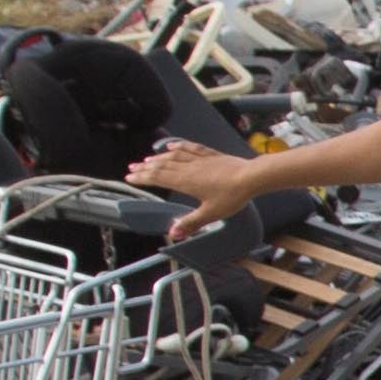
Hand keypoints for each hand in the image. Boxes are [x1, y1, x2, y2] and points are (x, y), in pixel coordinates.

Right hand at [125, 139, 252, 239]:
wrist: (250, 177)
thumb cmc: (232, 196)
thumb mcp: (210, 213)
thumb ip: (191, 222)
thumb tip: (173, 233)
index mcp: (185, 182)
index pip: (158, 178)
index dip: (143, 178)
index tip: (130, 177)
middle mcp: (188, 168)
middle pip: (162, 166)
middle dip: (145, 167)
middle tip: (132, 168)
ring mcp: (199, 159)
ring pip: (173, 156)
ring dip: (158, 157)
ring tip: (147, 159)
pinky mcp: (210, 155)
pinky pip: (190, 148)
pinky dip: (178, 147)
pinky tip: (172, 146)